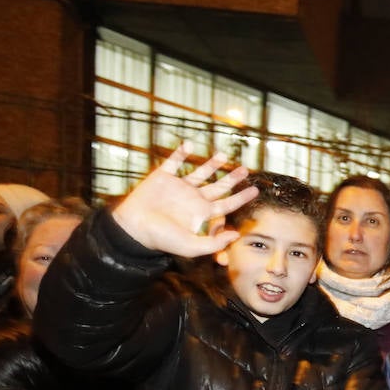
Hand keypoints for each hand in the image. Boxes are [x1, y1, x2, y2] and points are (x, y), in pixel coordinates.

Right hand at [111, 143, 255, 257]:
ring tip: (223, 155)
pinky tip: (190, 144)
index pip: (227, 204)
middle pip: (218, 186)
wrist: (134, 228)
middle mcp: (192, 198)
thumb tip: (236, 235)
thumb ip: (214, 243)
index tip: (255, 190)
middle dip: (232, 178)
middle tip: (245, 169)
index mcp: (201, 213)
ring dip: (211, 164)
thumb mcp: (191, 246)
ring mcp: (178, 187)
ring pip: (199, 172)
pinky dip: (181, 152)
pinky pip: (174, 161)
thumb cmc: (162, 239)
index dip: (242, 197)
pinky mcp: (162, 177)